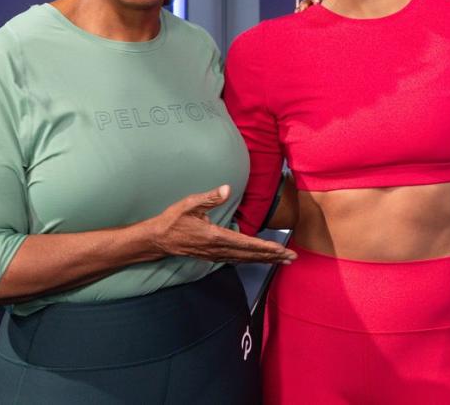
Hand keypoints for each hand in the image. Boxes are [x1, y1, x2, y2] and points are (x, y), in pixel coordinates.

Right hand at [146, 185, 296, 263]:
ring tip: (283, 260)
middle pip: (250, 255)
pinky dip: (253, 260)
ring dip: (265, 260)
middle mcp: (218, 249)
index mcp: (215, 236)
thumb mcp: (189, 204)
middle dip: (272, 257)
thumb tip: (226, 188)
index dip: (265, 247)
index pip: (246, 243)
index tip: (281, 250)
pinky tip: (261, 259)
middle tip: (292, 258)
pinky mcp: (214, 256)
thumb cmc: (173, 220)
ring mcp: (216, 255)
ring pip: (246, 259)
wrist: (158, 240)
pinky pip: (238, 260)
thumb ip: (209, 197)